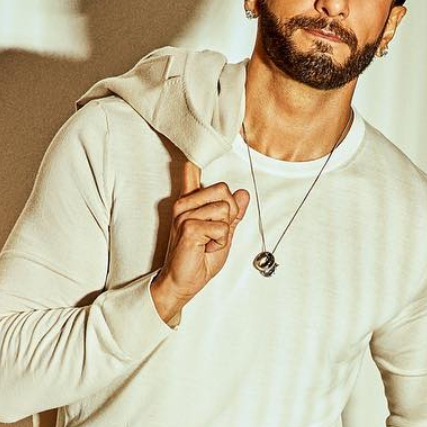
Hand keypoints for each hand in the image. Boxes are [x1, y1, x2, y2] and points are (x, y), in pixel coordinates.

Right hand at [150, 161, 249, 324]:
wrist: (183, 282)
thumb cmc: (198, 259)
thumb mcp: (223, 234)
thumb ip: (232, 214)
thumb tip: (243, 193)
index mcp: (190, 202)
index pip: (192, 171)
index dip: (196, 156)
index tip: (194, 144)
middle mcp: (184, 204)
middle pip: (224, 190)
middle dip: (229, 215)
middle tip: (214, 234)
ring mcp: (184, 214)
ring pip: (225, 211)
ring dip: (224, 233)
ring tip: (208, 242)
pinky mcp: (188, 226)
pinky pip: (222, 228)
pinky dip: (220, 243)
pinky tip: (205, 248)